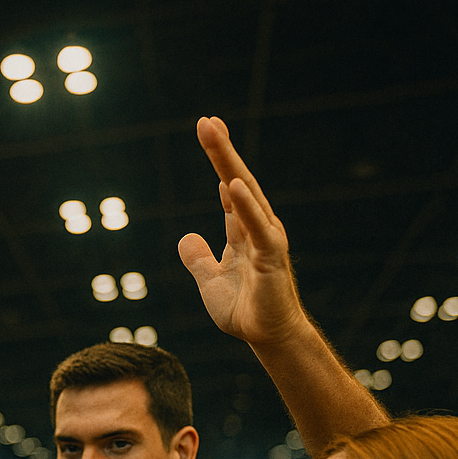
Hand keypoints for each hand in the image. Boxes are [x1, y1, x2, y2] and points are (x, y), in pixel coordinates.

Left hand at [178, 115, 311, 346]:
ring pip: (247, 194)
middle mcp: (257, 228)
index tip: (208, 130)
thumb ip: (199, 259)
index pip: (229, 188)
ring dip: (229, 164)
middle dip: (222, 151)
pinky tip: (233, 184)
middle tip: (206, 121)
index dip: (219, 160)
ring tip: (214, 134)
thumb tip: (186, 238)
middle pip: (237, 181)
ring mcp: (266, 239)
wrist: (267, 337)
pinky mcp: (271, 257)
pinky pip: (256, 227)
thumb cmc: (245, 310)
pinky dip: (246, 206)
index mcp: (242, 231)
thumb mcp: (210, 282)